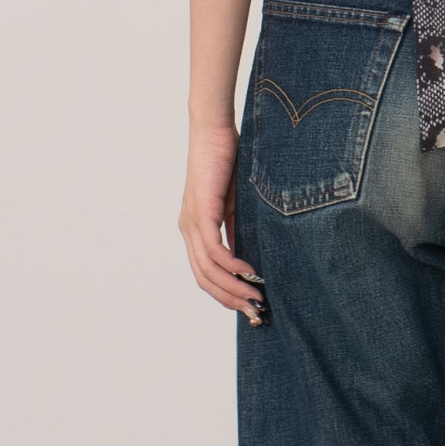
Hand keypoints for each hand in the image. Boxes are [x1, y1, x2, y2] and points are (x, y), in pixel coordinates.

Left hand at [179, 121, 265, 320]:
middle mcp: (188, 230)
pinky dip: (232, 266)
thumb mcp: (234, 204)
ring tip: (256, 299)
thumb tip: (249, 259)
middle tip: (256, 313)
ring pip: (208, 270)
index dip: (225, 294)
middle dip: (230, 300)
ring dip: (233, 288)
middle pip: (204, 279)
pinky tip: (249, 274)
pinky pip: (214, 250)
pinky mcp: (201, 212)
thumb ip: (237, 230)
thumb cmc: (227, 162)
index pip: (204, 274)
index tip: (249, 307)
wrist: (214, 131)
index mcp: (194, 230)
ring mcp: (192, 222)